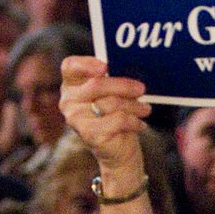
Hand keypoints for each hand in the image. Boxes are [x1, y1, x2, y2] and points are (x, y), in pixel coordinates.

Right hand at [59, 57, 150, 173]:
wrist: (118, 149)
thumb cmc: (117, 115)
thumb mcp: (115, 95)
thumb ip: (115, 80)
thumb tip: (132, 67)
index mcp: (72, 85)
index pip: (70, 66)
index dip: (86, 64)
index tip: (106, 66)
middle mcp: (69, 100)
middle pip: (97, 84)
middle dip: (124, 86)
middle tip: (142, 88)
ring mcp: (76, 118)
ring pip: (111, 103)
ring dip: (134, 105)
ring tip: (145, 109)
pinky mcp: (89, 134)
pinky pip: (118, 120)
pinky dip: (134, 121)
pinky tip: (140, 124)